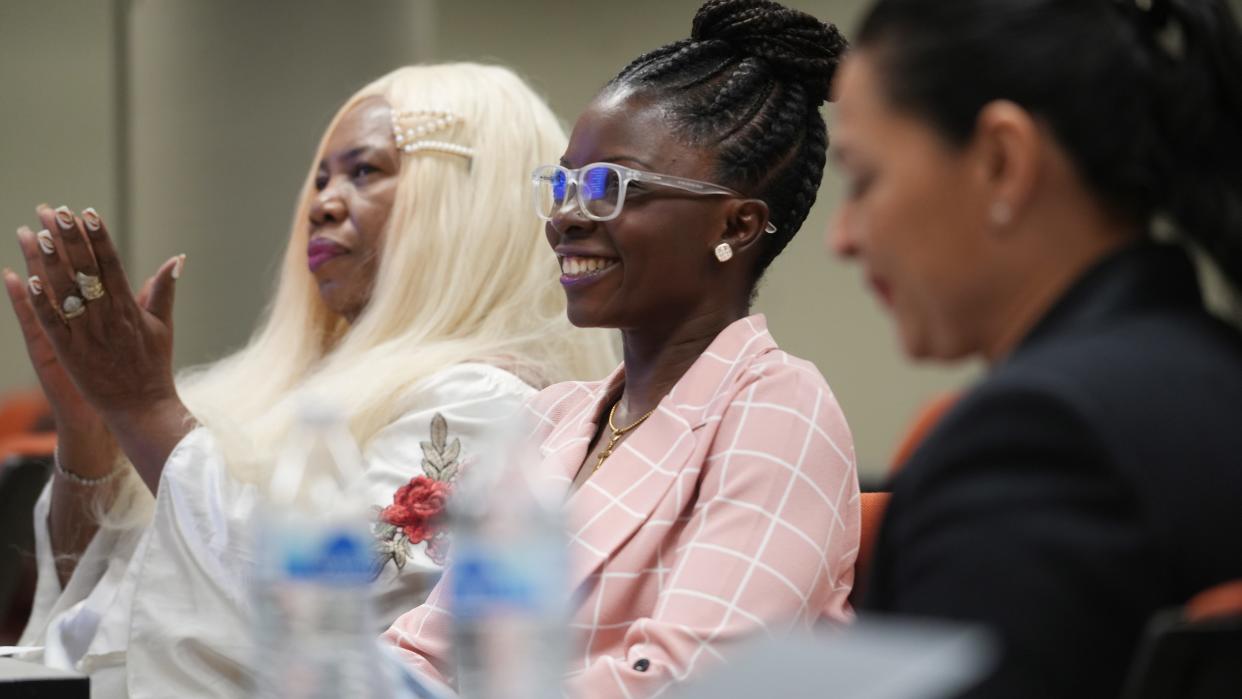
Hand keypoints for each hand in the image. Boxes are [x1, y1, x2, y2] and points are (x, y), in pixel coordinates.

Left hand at [11, 205, 191, 485]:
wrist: (142, 408)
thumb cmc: (153, 367)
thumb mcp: (162, 326)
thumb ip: (164, 290)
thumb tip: (177, 259)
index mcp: (130, 309)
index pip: (111, 264)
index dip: (98, 238)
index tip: (86, 213)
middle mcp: (108, 317)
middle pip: (86, 271)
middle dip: (70, 239)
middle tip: (56, 212)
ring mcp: (87, 335)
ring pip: (65, 291)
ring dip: (51, 262)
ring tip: (39, 234)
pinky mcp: (69, 353)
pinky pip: (52, 322)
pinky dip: (40, 301)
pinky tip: (27, 278)